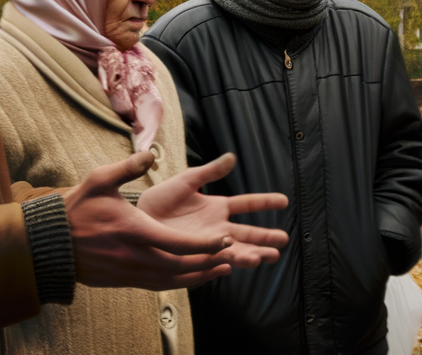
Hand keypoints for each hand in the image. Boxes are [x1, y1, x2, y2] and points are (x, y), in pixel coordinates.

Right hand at [65, 151, 256, 289]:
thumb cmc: (76, 209)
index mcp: (135, 231)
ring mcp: (128, 272)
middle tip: (232, 255)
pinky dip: (179, 282)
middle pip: (181, 267)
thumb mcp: (100, 180)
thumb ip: (129, 167)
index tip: (226, 239)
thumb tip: (152, 153)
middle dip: (208, 262)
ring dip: (198, 276)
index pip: (178, 244)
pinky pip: (157, 286)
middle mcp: (135, 257)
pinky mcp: (123, 280)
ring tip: (220, 269)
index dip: (205, 244)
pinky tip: (191, 276)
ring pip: (171, 281)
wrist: (49, 243)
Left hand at [137, 153, 289, 270]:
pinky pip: (214, 262)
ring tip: (266, 257)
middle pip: (247, 234)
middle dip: (265, 238)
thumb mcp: (186, 181)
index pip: (247, 204)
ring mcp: (208, 244)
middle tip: (282, 242)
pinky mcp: (196, 256)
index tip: (284, 200)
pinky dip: (226, 264)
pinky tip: (237, 265)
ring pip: (235, 251)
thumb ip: (210, 172)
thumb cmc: (161, 199)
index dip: (265, 202)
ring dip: (251, 254)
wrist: (137, 220)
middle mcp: (218, 228)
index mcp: (218, 207)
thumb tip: (232, 157)